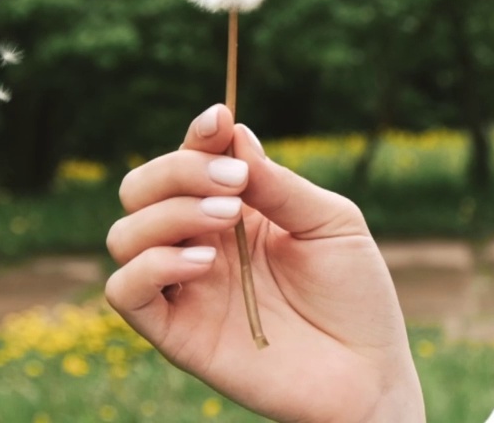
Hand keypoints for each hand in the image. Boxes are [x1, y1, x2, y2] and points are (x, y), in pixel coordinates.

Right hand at [105, 105, 424, 422]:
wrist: (368, 373)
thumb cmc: (356, 296)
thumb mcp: (330, 222)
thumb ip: (278, 184)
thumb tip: (234, 135)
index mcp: (234, 210)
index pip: (190, 158)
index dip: (196, 136)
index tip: (220, 120)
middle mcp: (200, 243)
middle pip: (140, 188)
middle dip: (177, 170)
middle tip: (233, 185)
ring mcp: (185, 288)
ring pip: (124, 234)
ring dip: (168, 213)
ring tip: (225, 220)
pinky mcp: (176, 334)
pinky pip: (125, 292)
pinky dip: (150, 265)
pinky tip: (202, 262)